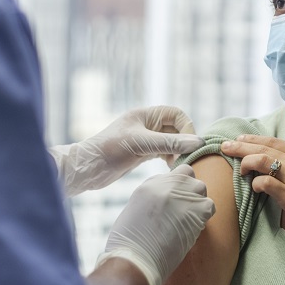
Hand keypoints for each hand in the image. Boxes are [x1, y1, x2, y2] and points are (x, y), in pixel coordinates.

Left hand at [49, 106, 204, 196]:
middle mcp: (146, 124)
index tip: (188, 145)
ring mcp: (145, 139)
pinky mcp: (142, 153)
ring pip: (171, 141)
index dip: (187, 127)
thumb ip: (170, 143)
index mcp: (145, 115)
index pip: (176, 114)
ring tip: (179, 164)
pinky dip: (170, 159)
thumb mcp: (141, 145)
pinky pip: (164, 152)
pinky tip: (170, 168)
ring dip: (178, 151)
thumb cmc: (109, 151)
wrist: (87, 169)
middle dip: (183, 141)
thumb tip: (197, 142)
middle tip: (186, 158)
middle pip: (175, 128)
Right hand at [96, 164, 215, 284]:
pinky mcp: (195, 210)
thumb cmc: (129, 245)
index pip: (171, 175)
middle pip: (187, 175)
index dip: (176, 187)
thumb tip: (167, 202)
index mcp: (148, 185)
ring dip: (197, 202)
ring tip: (188, 220)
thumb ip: (151, 199)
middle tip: (183, 211)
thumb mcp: (133, 210)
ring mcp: (181, 195)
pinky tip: (194, 228)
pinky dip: (204, 216)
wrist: (135, 260)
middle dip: (188, 191)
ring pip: (200, 187)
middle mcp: (165, 184)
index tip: (174, 201)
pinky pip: (209, 205)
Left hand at [221, 135, 284, 237]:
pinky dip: (256, 183)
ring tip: (238, 167)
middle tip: (225, 146)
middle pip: (262, 147)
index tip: (239, 138)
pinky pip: (265, 183)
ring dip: (245, 162)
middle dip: (240, 146)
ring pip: (261, 160)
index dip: (253, 139)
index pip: (272, 141)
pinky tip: (254, 186)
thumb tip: (282, 160)